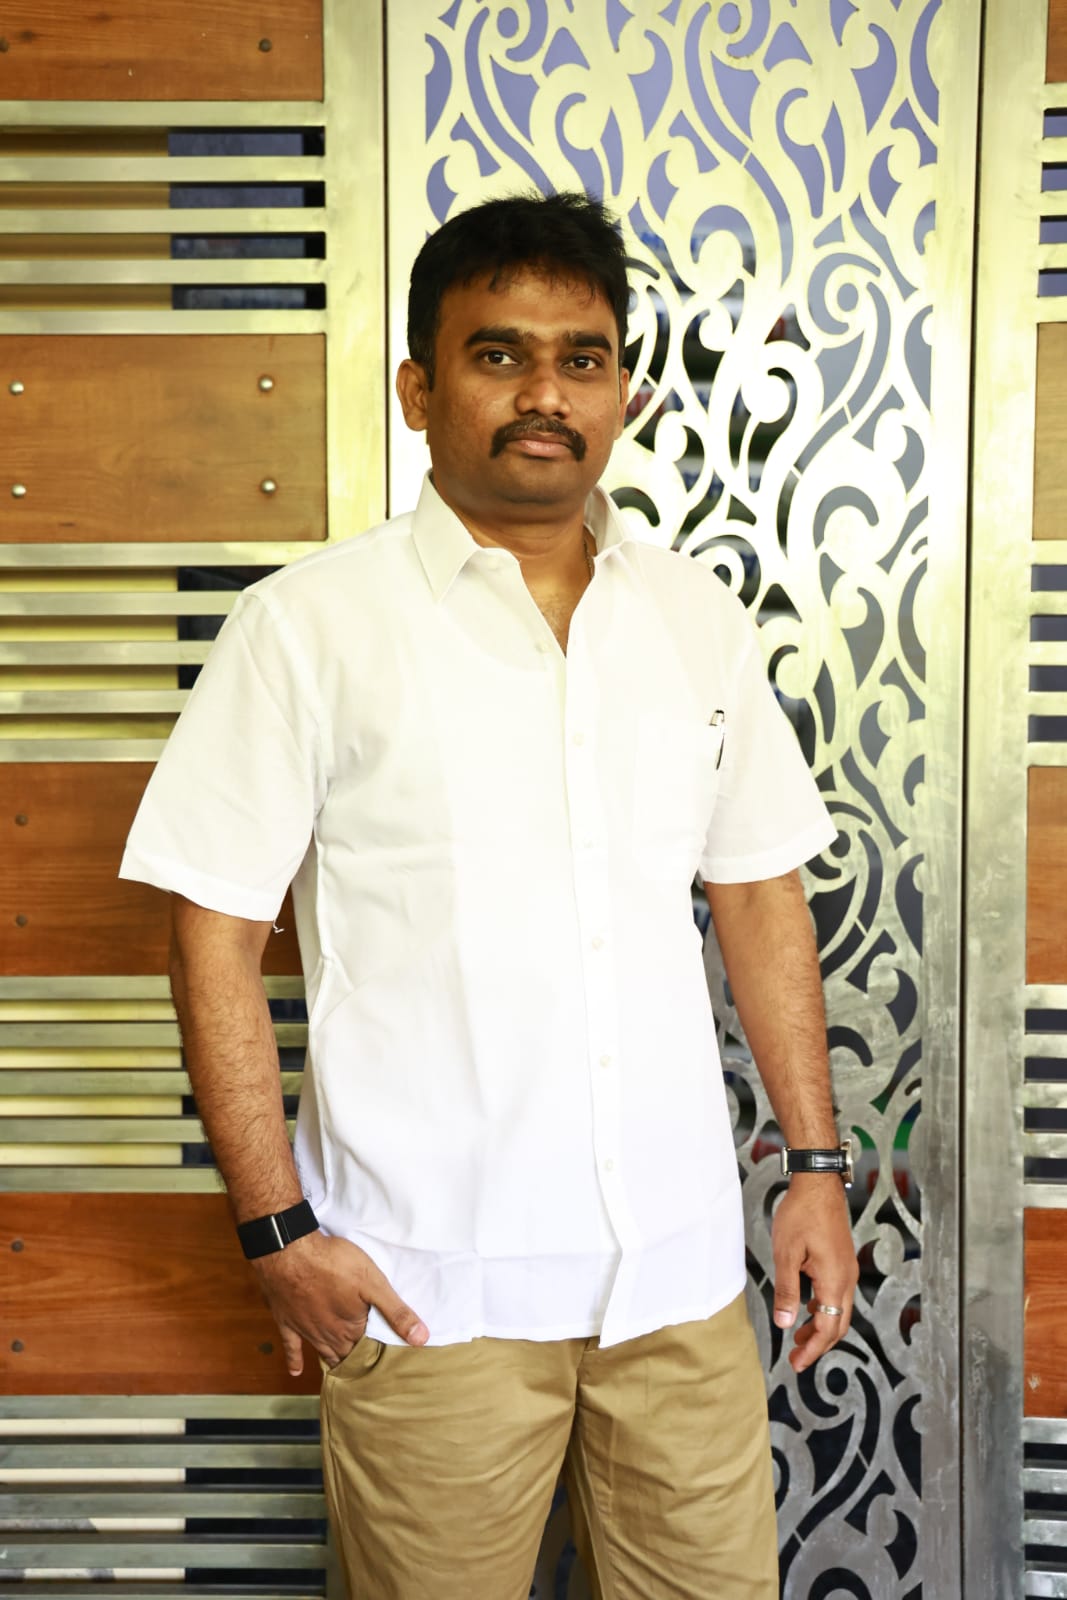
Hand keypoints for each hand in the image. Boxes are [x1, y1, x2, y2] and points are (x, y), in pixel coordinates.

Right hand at [250, 1231, 428, 1375]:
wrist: (289, 1252)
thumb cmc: (333, 1263)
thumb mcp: (373, 1282)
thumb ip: (396, 1311)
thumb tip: (421, 1338)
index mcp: (351, 1328)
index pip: (368, 1349)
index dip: (378, 1353)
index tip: (388, 1362)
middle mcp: (328, 1335)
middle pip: (346, 1353)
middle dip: (358, 1360)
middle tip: (369, 1369)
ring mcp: (305, 1329)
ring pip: (323, 1352)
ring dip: (333, 1361)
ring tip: (344, 1373)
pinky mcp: (286, 1320)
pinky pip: (290, 1346)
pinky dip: (294, 1360)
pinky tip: (296, 1371)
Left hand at [771, 1174, 858, 1372]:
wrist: (818, 1183)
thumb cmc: (801, 1214)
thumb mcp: (787, 1254)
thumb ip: (787, 1291)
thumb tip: (785, 1324)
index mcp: (835, 1281)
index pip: (828, 1328)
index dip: (812, 1349)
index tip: (796, 1363)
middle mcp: (847, 1279)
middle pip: (838, 1325)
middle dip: (818, 1344)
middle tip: (797, 1358)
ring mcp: (848, 1269)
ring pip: (839, 1311)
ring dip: (821, 1327)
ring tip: (799, 1337)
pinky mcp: (843, 1261)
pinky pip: (838, 1295)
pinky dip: (824, 1309)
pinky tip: (808, 1308)